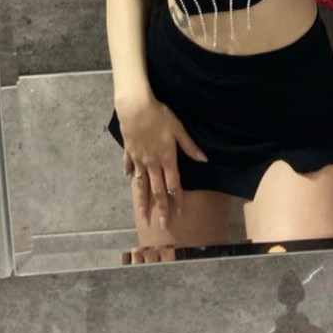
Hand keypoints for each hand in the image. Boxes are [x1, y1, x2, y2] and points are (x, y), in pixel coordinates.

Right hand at [116, 92, 207, 226]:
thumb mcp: (178, 129)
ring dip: (142, 199)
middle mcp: (152, 163)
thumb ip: (189, 146)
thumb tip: (204, 160)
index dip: (177, 199)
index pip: (173, 184)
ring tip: (142, 213)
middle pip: (157, 189)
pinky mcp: (129, 151)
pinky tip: (128, 178)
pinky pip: (129, 165)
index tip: (179, 214)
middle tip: (160, 225)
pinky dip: (129, 172)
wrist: (135, 108)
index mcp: (166, 158)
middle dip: (160, 208)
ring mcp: (138, 158)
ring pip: (140, 183)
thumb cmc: (159, 116)